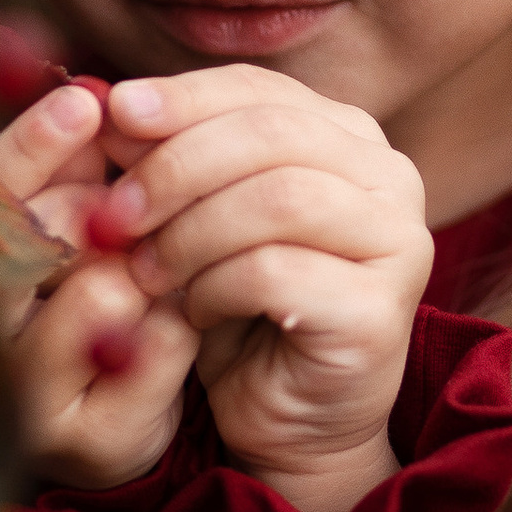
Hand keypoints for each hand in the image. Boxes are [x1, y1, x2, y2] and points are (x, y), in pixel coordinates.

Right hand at [0, 80, 197, 490]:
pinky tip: (171, 317)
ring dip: (134, 268)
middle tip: (124, 195)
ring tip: (147, 266)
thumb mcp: (65, 228)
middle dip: (84, 209)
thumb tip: (95, 97)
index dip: (26, 147)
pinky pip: (149, 354)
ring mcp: (20, 402)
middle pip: (14, 252)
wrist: (109, 418)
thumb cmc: (75, 299)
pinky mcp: (87, 443)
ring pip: (90, 298)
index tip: (84, 101)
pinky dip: (172, 323)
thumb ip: (73, 169)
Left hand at [88, 69, 430, 511]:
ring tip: (149, 270)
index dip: (182, 98)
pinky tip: (193, 312)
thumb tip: (112, 105)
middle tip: (115, 212)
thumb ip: (172, 158)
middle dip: (177, 166)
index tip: (115, 114)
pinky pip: (276, 271)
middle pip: (271, 133)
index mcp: (348, 137)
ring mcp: (399, 241)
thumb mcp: (197, 217)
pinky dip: (214, 287)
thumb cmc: (239, 312)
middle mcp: (390, 177)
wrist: (288, 423)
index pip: (260, 88)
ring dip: (191, 232)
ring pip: (278, 198)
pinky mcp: (381, 311)